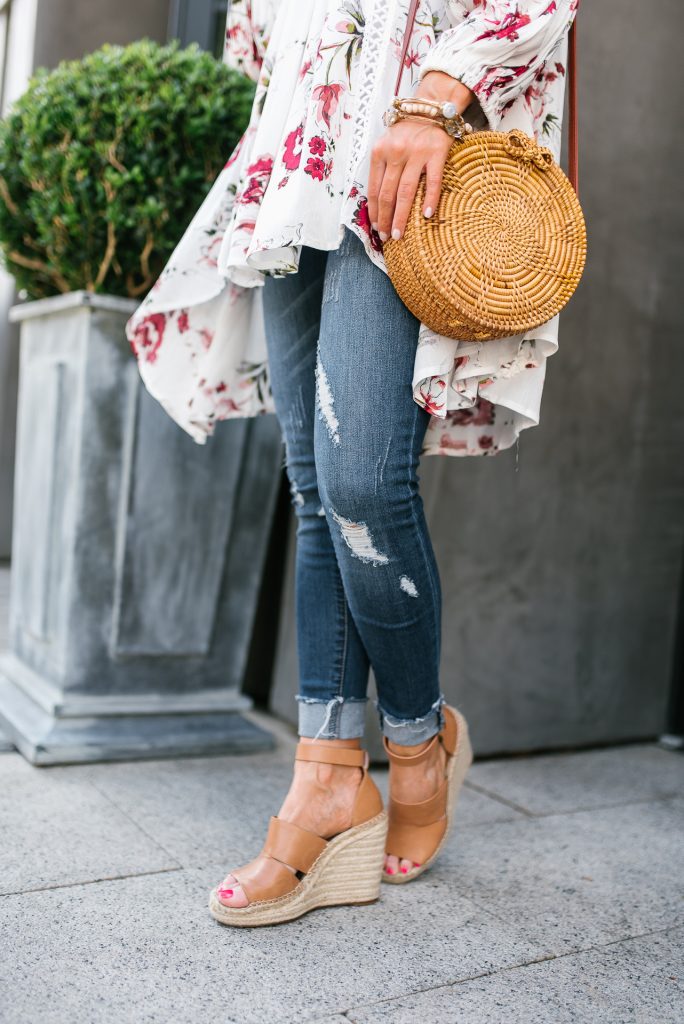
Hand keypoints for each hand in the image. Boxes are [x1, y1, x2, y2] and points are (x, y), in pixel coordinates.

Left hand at [368, 72, 473, 241]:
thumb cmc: (407, 132)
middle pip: (388, 194)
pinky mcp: (436, 152)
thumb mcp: (387, 145)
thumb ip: (381, 169)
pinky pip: (432, 181)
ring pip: (406, 191)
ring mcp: (416, 152)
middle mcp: (396, 152)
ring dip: (402, 216)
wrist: (430, 107)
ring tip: (400, 233)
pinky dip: (429, 199)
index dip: (374, 212)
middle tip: (388, 237)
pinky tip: (426, 215)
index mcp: (379, 152)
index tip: (376, 229)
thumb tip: (378, 204)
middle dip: (386, 219)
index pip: (374, 189)